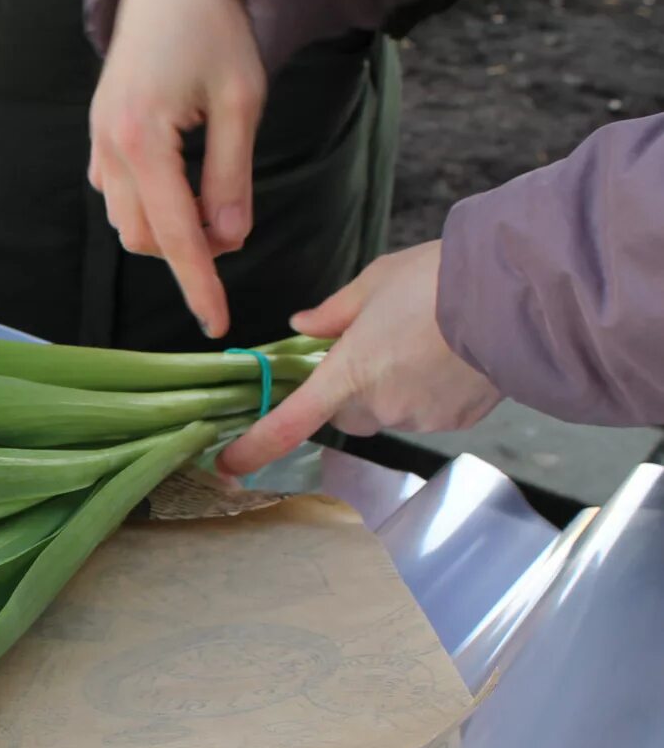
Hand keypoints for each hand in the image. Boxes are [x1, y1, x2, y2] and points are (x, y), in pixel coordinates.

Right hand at [88, 0, 265, 336]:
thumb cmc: (210, 30)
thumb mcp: (241, 101)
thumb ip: (232, 175)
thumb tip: (230, 237)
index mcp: (143, 140)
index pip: (177, 235)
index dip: (200, 284)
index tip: (216, 324)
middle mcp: (110, 150)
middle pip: (145, 239)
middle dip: (189, 249)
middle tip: (231, 217)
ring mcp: (97, 146)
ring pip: (128, 223)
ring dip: (170, 229)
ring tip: (210, 196)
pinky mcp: (98, 140)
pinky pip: (118, 197)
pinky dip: (151, 206)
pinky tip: (178, 180)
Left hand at [218, 241, 502, 474]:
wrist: (518, 295)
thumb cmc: (440, 280)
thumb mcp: (375, 282)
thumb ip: (334, 311)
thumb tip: (303, 324)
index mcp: (348, 372)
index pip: (290, 422)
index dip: (254, 448)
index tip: (228, 467)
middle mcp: (379, 405)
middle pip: (347, 412)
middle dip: (352, 387)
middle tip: (380, 344)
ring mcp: (419, 418)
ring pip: (388, 413)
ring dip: (394, 387)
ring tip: (425, 341)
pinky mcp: (455, 422)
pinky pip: (426, 414)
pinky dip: (430, 393)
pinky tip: (451, 358)